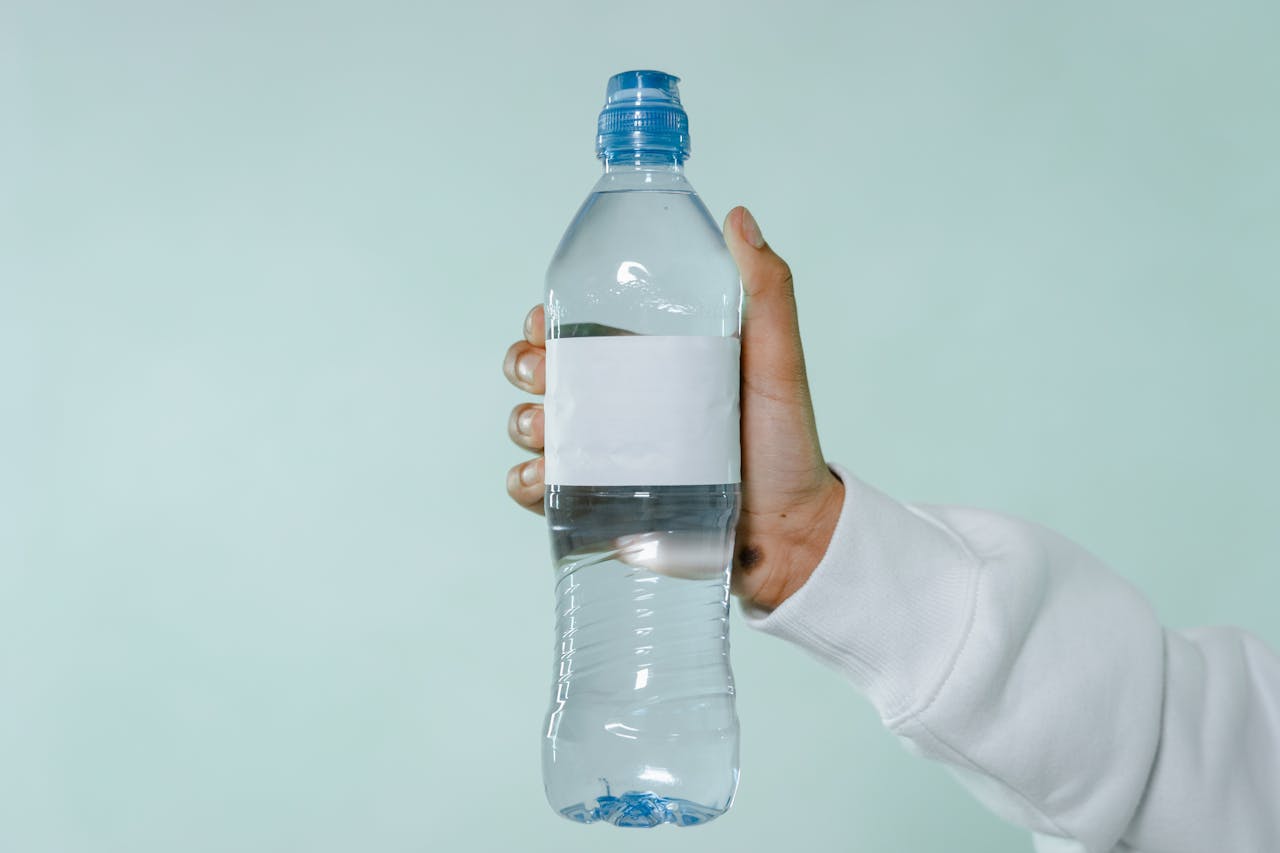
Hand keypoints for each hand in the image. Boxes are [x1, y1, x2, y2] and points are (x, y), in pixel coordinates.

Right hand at [503, 206, 843, 610]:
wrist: (789, 534)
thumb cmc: (786, 445)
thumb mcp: (778, 361)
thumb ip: (768, 291)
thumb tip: (739, 217)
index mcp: (646, 364)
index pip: (576, 330)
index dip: (546, 322)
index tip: (545, 322)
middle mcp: (618, 407)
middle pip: (541, 374)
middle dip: (525, 367)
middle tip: (545, 374)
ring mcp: (604, 458)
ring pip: (532, 429)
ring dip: (523, 422)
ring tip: (546, 431)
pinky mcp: (597, 508)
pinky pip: (540, 491)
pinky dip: (526, 482)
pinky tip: (543, 478)